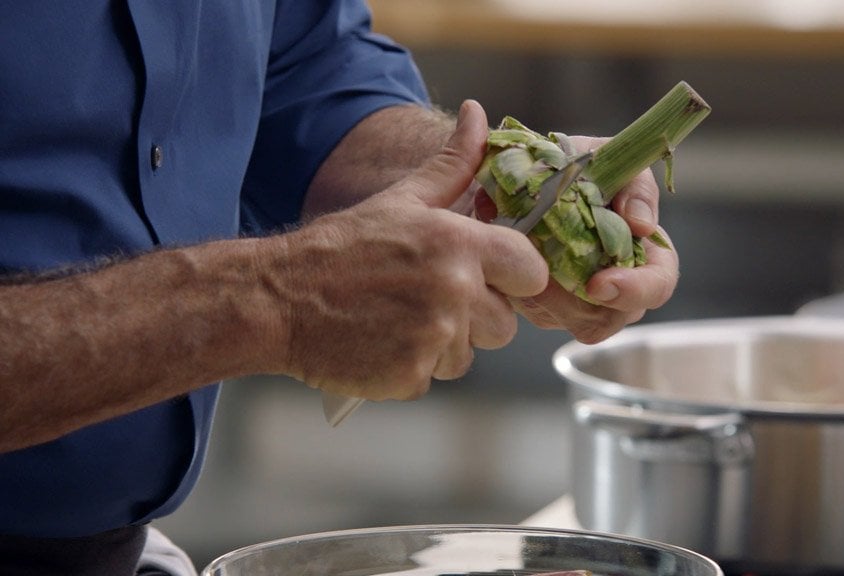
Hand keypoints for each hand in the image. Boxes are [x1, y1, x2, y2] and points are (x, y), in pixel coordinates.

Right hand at [268, 100, 548, 399]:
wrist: (279, 299)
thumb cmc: (343, 247)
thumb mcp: (402, 199)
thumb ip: (453, 164)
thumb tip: (478, 115)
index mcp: (458, 243)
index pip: (531, 270)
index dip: (516, 276)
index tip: (494, 277)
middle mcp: (453, 291)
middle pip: (506, 324)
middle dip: (478, 317)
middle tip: (431, 299)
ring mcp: (433, 338)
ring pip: (469, 355)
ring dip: (444, 344)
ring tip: (401, 319)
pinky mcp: (410, 376)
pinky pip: (434, 377)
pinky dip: (412, 366)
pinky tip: (384, 342)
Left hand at [478, 136, 678, 343]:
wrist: (516, 171)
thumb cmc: (573, 165)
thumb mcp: (609, 161)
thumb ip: (635, 186)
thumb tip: (642, 226)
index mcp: (642, 251)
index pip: (657, 286)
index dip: (635, 291)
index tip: (598, 285)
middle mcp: (613, 284)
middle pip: (611, 317)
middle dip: (578, 302)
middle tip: (547, 276)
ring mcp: (577, 302)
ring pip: (569, 320)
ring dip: (545, 293)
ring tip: (524, 252)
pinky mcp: (543, 306)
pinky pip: (537, 312)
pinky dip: (522, 286)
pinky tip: (510, 256)